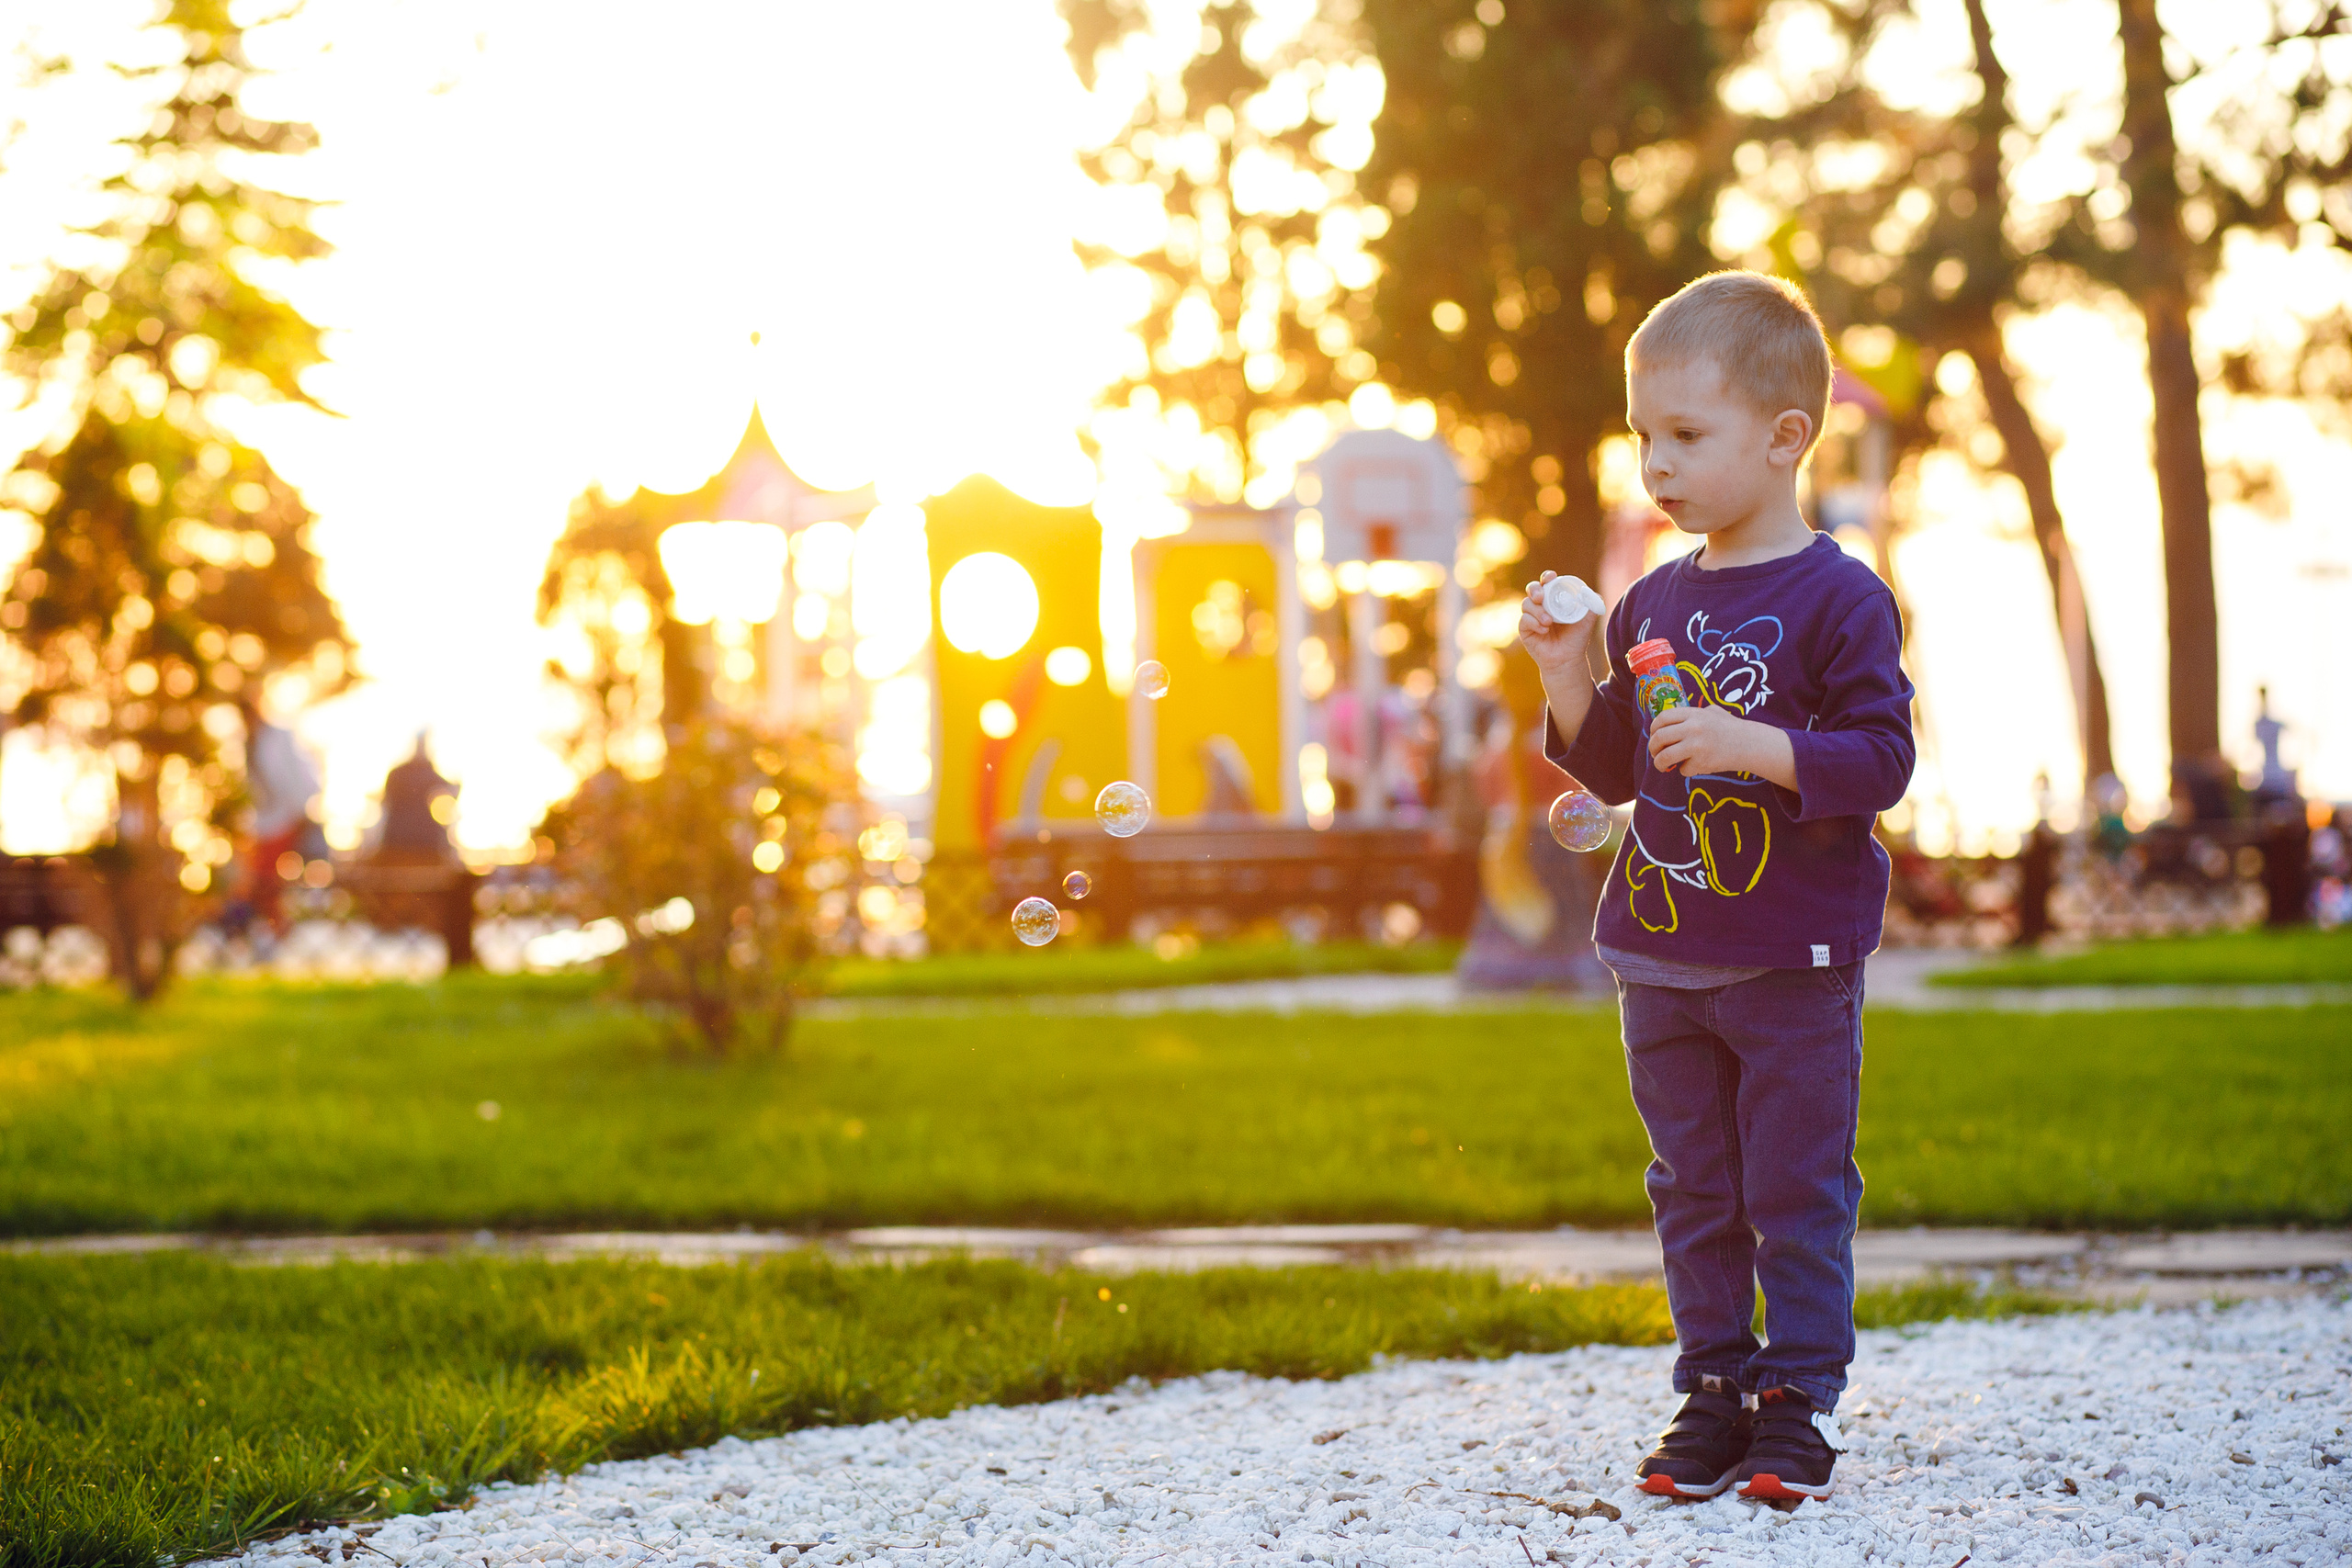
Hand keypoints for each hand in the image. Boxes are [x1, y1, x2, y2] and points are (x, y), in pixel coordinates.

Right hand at [1516, 570, 1597, 675]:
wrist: (1568, 659)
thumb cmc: (1577, 638)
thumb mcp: (1588, 619)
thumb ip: (1592, 603)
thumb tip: (1588, 591)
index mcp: (1555, 598)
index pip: (1548, 582)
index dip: (1547, 577)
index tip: (1551, 578)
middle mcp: (1541, 605)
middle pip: (1531, 589)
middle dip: (1534, 589)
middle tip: (1541, 598)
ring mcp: (1532, 617)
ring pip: (1526, 604)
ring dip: (1537, 611)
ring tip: (1548, 622)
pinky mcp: (1525, 629)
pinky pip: (1524, 620)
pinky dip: (1533, 623)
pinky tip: (1544, 630)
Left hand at [1647, 703, 1795, 787]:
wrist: (1749, 744)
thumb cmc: (1730, 727)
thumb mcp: (1712, 712)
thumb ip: (1692, 714)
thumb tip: (1669, 721)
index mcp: (1693, 714)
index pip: (1662, 718)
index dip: (1653, 728)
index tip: (1654, 735)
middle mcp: (1693, 728)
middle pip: (1659, 738)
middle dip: (1653, 748)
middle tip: (1655, 753)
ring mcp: (1697, 746)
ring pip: (1665, 757)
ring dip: (1659, 763)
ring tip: (1662, 765)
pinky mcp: (1702, 763)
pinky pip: (1683, 769)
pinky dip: (1686, 770)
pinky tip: (1695, 765)